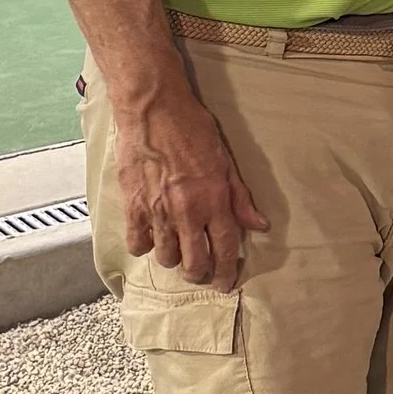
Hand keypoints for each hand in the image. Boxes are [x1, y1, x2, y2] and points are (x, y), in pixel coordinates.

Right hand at [113, 85, 267, 287]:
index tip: (225, 283)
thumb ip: (240, 197)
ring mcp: (157, 211)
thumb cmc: (191, 128)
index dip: (226, 272)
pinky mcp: (133, 206)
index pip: (224, 249)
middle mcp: (187, 212)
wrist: (152, 109)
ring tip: (176, 250)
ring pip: (166, 257)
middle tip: (200, 270)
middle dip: (200, 273)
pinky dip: (144, 246)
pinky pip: (137, 243)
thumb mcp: (225, 160)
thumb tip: (259, 225)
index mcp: (214, 200)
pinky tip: (150, 238)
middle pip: (194, 262)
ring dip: (173, 259)